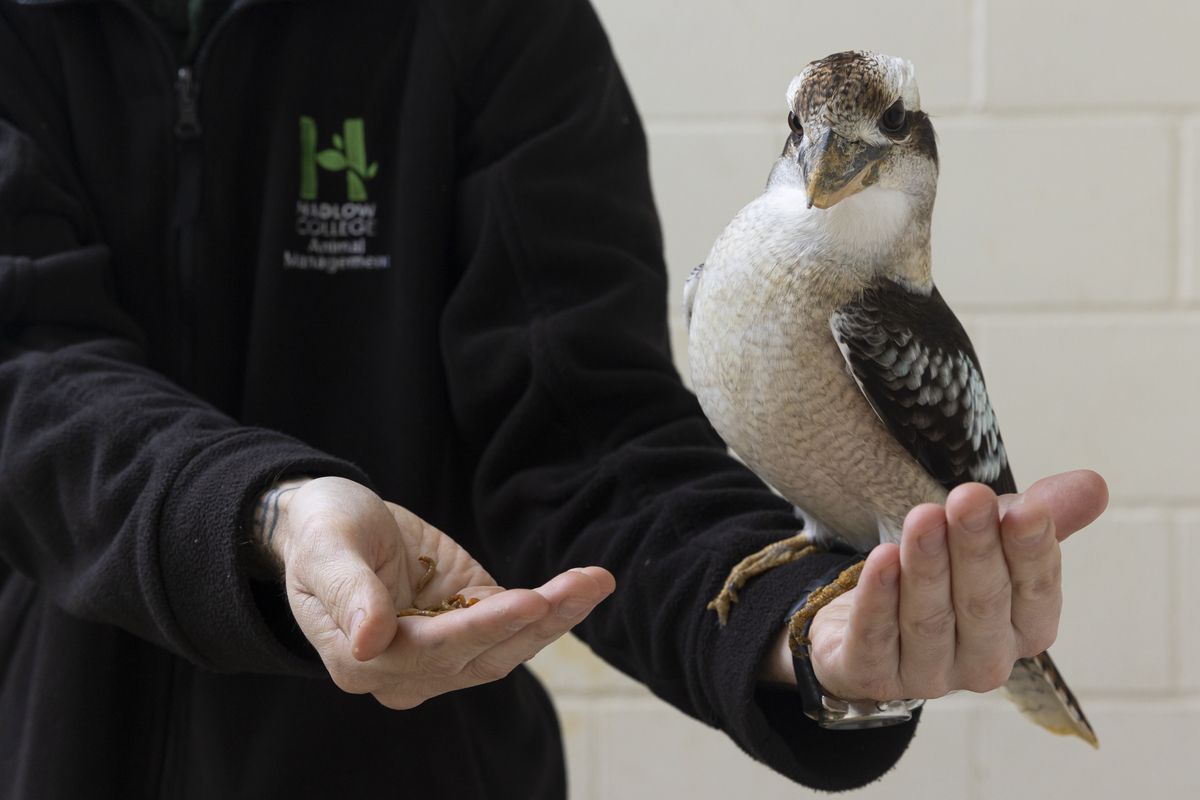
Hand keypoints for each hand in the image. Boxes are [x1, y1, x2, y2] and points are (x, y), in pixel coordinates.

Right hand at [257, 476, 614, 708]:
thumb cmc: (322, 533)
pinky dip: (552, 607)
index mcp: (362, 660)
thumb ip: (348, 594)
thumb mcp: (326, 548)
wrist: (332, 525)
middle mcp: (407, 671)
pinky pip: (515, 624)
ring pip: (508, 647)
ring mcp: (442, 653)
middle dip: (539, 620)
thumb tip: (369, 644)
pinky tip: (584, 584)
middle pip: (484, 655)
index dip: (485, 627)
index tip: (531, 600)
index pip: (434, 649)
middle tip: (587, 584)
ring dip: (557, 617)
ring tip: (596, 581)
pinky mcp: (468, 624)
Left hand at [758, 469, 1106, 699]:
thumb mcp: (996, 538)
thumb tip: (1095, 484)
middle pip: (982, 603)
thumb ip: (1041, 515)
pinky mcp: (873, 674)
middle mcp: (983, 661)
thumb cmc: (951, 576)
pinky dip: (879, 597)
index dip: (1031, 551)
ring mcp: (928, 675)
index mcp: (1025, 630)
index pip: (1036, 592)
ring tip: (924, 517)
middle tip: (968, 497)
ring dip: (927, 566)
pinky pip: (876, 637)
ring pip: (929, 619)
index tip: (1027, 508)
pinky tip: (881, 558)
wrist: (870, 618)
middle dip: (976, 548)